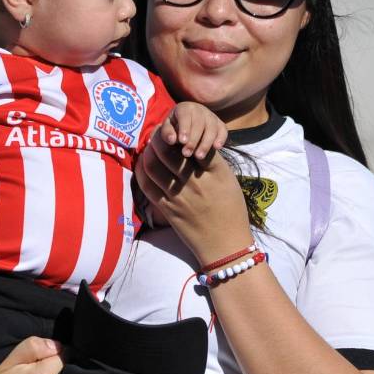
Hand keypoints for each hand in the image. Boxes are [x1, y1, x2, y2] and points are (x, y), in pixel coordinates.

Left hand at [135, 136, 252, 264]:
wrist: (225, 243)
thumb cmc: (230, 210)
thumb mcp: (228, 180)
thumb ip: (211, 161)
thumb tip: (190, 144)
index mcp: (215, 171)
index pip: (192, 141)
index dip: (179, 132)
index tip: (176, 129)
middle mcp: (195, 181)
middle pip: (168, 150)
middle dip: (160, 137)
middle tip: (159, 134)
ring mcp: (179, 195)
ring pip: (153, 165)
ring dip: (149, 152)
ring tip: (151, 148)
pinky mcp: (167, 209)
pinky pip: (147, 185)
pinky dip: (142, 170)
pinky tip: (145, 164)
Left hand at [159, 102, 227, 163]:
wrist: (187, 126)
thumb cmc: (174, 128)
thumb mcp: (167, 129)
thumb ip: (167, 133)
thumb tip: (172, 140)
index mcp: (184, 108)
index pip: (185, 115)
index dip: (184, 127)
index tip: (182, 141)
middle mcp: (199, 109)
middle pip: (199, 123)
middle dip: (193, 139)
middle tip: (186, 154)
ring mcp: (211, 116)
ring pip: (212, 127)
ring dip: (206, 142)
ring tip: (199, 156)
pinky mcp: (220, 124)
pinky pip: (223, 129)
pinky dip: (221, 138)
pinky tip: (217, 148)